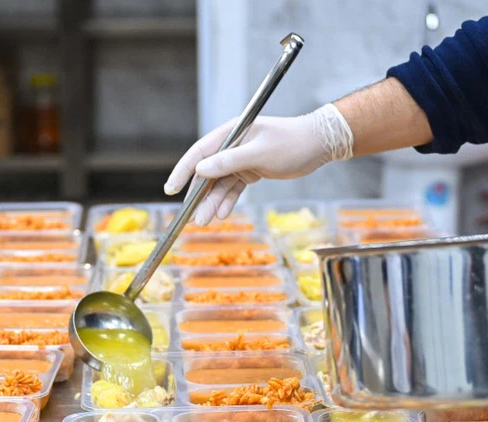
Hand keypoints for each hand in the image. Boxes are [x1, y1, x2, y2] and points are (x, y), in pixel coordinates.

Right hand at [163, 104, 352, 224]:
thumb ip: (229, 161)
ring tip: (207, 222)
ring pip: (220, 184)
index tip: (170, 189)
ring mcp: (240, 159)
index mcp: (231, 134)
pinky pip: (233, 188)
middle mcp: (231, 146)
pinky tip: (222, 214)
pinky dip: (228, 201)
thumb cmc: (291, 143)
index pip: (199, 153)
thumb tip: (201, 170)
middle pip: (207, 173)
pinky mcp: (250, 170)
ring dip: (213, 203)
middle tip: (195, 218)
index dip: (183, 171)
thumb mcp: (260, 153)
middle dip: (200, 197)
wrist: (318, 145)